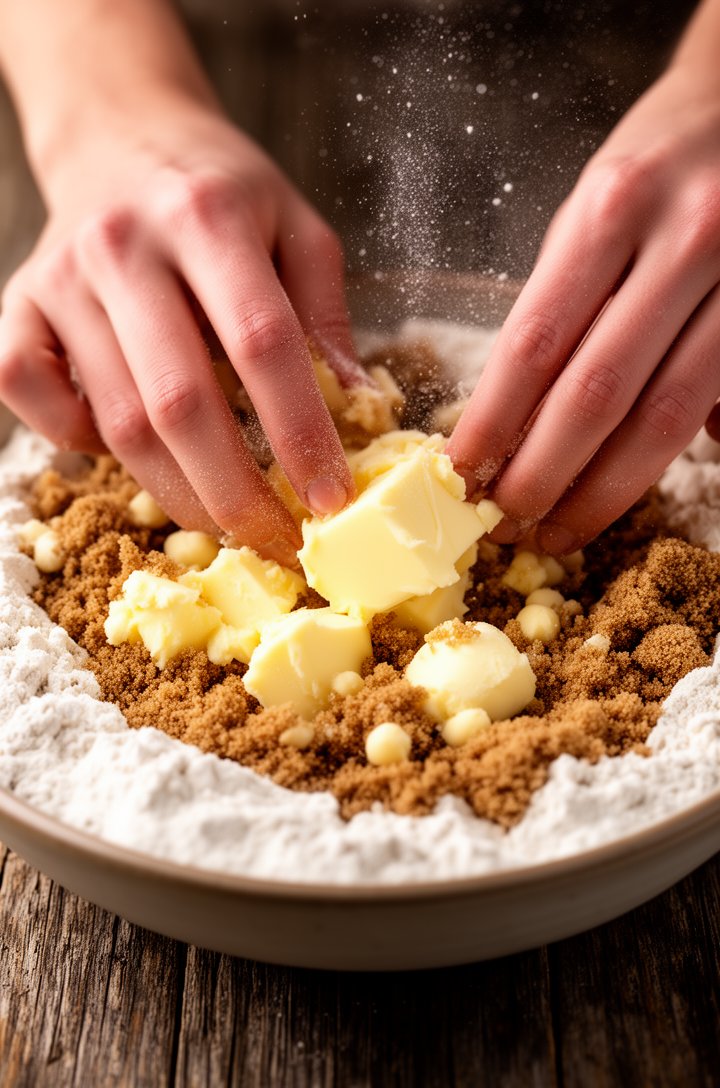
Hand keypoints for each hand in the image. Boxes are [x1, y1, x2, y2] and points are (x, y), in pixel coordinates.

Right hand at [0, 101, 356, 564]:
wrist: (121, 135)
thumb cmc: (221, 190)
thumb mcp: (296, 227)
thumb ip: (325, 316)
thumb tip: (355, 409)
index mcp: (207, 217)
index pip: (261, 344)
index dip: (300, 434)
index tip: (332, 499)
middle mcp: (124, 247)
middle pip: (179, 403)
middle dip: (235, 495)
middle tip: (279, 541)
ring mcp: (60, 280)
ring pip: (115, 422)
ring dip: (178, 492)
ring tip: (229, 520)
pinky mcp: (17, 307)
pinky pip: (32, 399)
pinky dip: (78, 442)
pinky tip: (131, 448)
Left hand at [448, 63, 719, 553]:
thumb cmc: (654, 168)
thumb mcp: (589, 210)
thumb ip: (560, 307)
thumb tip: (524, 421)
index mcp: (612, 209)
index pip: (536, 342)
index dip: (493, 422)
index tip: (460, 474)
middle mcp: (683, 243)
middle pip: (597, 394)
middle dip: (542, 475)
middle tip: (504, 523)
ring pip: (662, 419)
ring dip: (600, 491)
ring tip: (554, 531)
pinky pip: (711, 410)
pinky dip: (662, 462)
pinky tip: (621, 496)